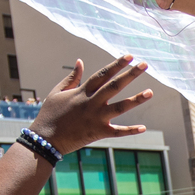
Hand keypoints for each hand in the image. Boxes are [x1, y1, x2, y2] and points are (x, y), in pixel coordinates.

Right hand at [28, 56, 152, 153]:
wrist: (44, 139)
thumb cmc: (50, 114)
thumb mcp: (57, 92)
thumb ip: (71, 77)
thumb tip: (80, 61)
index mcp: (82, 92)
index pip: (102, 74)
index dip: (116, 64)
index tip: (129, 56)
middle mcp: (91, 103)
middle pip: (114, 86)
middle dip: (130, 74)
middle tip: (145, 64)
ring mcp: (96, 118)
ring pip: (120, 107)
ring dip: (136, 99)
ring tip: (150, 92)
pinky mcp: (98, 133)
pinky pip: (117, 132)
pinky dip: (130, 131)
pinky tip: (143, 128)